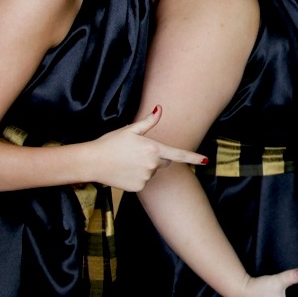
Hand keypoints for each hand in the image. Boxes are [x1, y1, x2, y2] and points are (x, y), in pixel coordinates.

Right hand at [89, 106, 206, 190]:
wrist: (91, 162)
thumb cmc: (110, 143)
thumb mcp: (130, 130)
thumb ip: (148, 122)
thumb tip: (160, 109)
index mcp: (153, 148)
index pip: (178, 154)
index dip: (194, 157)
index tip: (206, 160)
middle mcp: (152, 164)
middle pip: (164, 161)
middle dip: (157, 157)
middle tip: (138, 152)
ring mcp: (146, 177)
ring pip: (153, 171)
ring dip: (146, 167)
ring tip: (127, 161)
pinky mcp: (138, 187)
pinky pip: (144, 181)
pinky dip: (137, 177)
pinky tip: (124, 171)